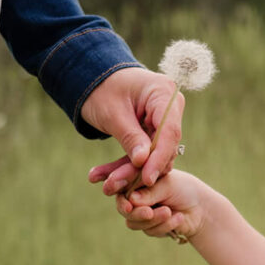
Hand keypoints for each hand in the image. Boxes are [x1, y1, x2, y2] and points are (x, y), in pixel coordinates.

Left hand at [82, 67, 183, 194]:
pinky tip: (104, 175)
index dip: (159, 158)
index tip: (146, 179)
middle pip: (163, 146)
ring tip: (105, 183)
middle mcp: (170, 107)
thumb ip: (130, 137)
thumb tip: (143, 162)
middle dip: (139, 169)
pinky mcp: (154, 132)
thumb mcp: (113, 114)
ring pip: (153, 155)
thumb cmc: (102, 89)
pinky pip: (145, 153)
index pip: (169, 132)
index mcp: (164, 94)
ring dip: (130, 171)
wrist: (94, 79)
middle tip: (114, 185)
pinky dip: (126, 165)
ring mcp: (163, 120)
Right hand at [116, 170, 208, 241]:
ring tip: (169, 212)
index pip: (119, 186)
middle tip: (149, 212)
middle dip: (136, 213)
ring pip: (133, 222)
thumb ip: (150, 193)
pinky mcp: (148, 227)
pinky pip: (149, 231)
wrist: (201, 208)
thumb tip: (131, 200)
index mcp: (136, 180)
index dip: (120, 197)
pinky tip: (178, 218)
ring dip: (153, 219)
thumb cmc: (184, 189)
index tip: (128, 205)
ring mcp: (140, 212)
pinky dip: (164, 226)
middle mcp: (134, 196)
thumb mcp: (168, 185)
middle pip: (123, 208)